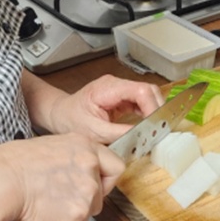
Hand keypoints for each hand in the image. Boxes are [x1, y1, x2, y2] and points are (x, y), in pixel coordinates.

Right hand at [0, 133, 125, 220]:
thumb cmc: (10, 164)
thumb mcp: (48, 147)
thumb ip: (69, 159)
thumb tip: (72, 175)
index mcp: (84, 145)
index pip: (115, 166)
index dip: (105, 181)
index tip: (94, 187)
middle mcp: (90, 167)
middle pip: (100, 196)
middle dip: (81, 205)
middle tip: (58, 204)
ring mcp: (86, 193)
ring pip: (86, 217)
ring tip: (43, 215)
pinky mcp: (76, 216)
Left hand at [37, 74, 164, 143]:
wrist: (59, 114)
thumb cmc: (70, 119)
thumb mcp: (93, 132)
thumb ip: (119, 133)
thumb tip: (142, 135)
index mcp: (108, 88)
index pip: (140, 91)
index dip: (153, 107)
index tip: (156, 125)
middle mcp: (116, 84)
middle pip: (148, 90)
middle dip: (158, 109)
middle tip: (160, 130)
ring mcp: (120, 90)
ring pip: (148, 95)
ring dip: (155, 112)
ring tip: (156, 130)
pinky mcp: (122, 98)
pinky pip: (142, 103)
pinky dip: (148, 114)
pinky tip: (149, 127)